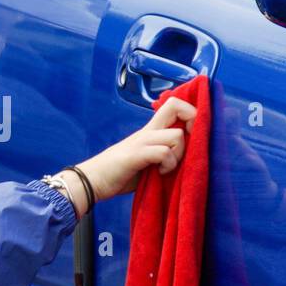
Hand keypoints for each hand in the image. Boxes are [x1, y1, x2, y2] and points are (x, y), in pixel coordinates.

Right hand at [71, 94, 197, 204]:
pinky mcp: (136, 155)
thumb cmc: (120, 172)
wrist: (92, 180)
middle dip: (193, 121)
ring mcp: (141, 142)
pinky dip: (167, 164)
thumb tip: (187, 156)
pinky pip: (163, 153)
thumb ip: (162, 152)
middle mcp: (148, 131)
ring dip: (179, 154)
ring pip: (176, 136)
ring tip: (167, 166)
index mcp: (150, 130)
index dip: (191, 113)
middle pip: (176, 106)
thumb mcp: (146, 159)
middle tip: (189, 144)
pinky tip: (159, 172)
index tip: (193, 133)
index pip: (174, 105)